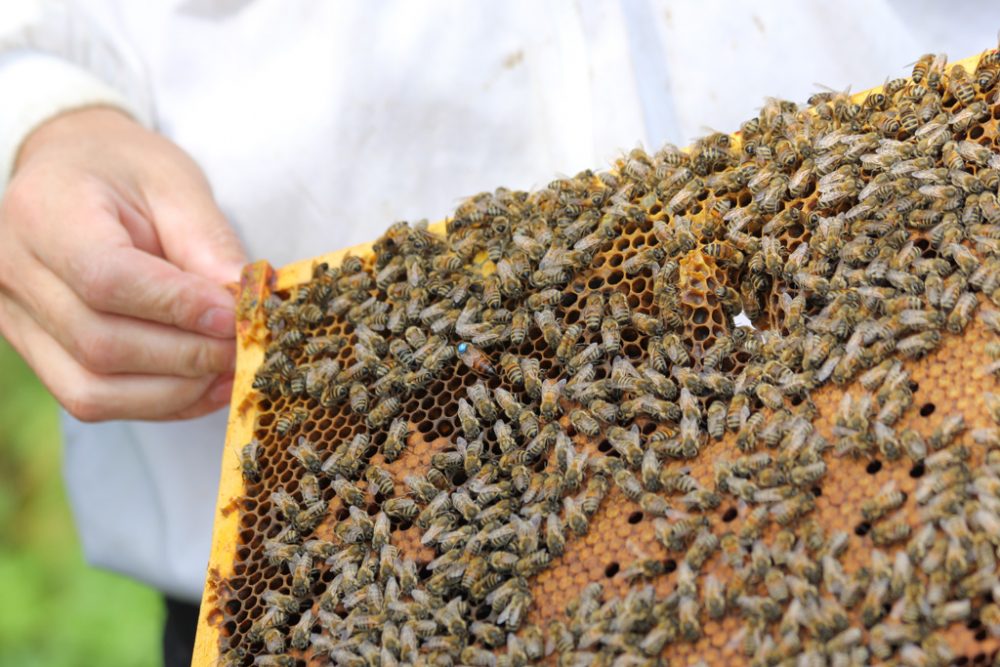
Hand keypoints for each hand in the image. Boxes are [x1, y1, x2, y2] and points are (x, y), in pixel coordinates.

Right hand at [0, 107, 246, 420]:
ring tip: (232, 370)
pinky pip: (93, 400)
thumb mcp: (175, 185)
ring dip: (177, 391)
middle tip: (247, 347)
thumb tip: (247, 305)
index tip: (236, 316)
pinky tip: (206, 385)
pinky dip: (158, 403)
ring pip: (93, 389)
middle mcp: (16, 273)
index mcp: (45, 214)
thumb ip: (209, 243)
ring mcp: (17, 321)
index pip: (107, 279)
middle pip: (101, 344)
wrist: (72, 172)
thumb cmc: (125, 171)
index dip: (179, 307)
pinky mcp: (36, 353)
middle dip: (188, 355)